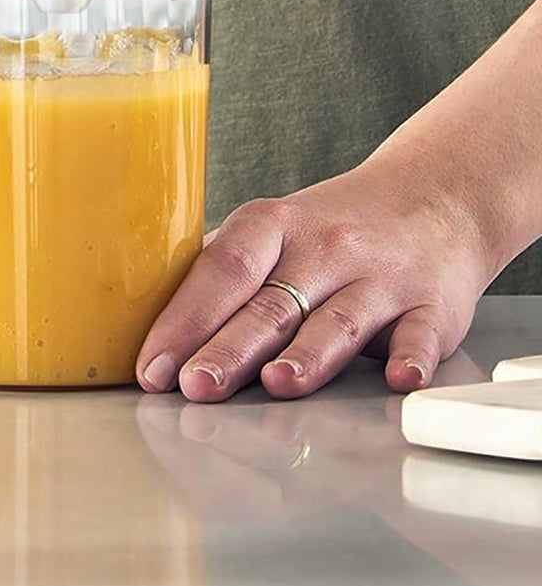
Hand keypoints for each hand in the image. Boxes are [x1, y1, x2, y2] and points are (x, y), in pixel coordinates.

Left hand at [135, 153, 498, 403]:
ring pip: (338, 320)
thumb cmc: (333, 228)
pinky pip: (421, 333)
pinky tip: (399, 380)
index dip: (184, 318)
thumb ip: (225, 271)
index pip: (221, 270)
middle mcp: (325, 248)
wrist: (435, 198)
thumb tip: (150, 317)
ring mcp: (380, 277)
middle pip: (270, 304)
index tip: (153, 365)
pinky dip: (411, 357)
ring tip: (278, 386)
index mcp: (272, 225)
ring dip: (308, 356)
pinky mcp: (433, 306)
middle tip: (193, 387)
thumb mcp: (273, 229)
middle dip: (229, 348)